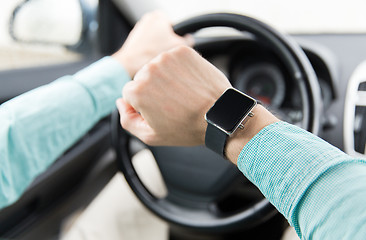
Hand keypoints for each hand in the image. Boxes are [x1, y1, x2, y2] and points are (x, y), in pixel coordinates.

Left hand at [112, 11, 192, 76]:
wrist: (129, 64)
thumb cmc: (151, 53)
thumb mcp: (177, 47)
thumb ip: (188, 40)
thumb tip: (189, 40)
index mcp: (159, 16)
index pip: (174, 26)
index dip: (177, 38)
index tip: (174, 47)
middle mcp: (147, 19)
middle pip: (165, 33)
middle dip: (167, 43)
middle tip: (167, 54)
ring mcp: (139, 29)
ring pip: (156, 41)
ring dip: (158, 49)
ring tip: (157, 57)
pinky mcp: (133, 40)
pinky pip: (146, 46)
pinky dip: (149, 52)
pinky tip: (150, 59)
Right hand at [116, 46, 230, 145]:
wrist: (218, 115)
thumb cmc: (186, 127)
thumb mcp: (150, 136)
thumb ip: (127, 120)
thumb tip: (120, 102)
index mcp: (137, 90)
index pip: (129, 93)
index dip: (143, 104)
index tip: (160, 110)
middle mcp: (149, 69)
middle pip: (142, 78)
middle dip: (153, 89)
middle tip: (173, 103)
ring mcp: (166, 58)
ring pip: (158, 67)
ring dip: (166, 77)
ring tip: (182, 93)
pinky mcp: (182, 51)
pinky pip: (173, 59)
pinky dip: (179, 68)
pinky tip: (188, 83)